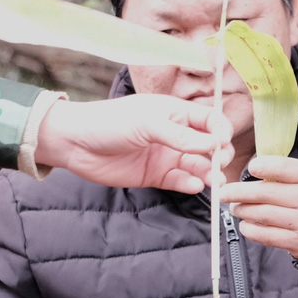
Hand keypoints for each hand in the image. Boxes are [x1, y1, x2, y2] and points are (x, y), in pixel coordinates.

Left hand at [35, 94, 231, 192]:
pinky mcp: (155, 175)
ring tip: (215, 181)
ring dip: (209, 173)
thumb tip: (213, 143)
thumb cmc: (109, 122)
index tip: (222, 143)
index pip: (210, 120)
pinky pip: (180, 180)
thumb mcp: (148, 123)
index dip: (220, 131)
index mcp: (175, 112)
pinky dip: (190, 183)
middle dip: (218, 155)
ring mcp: (165, 155)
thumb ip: (181, 135)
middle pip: (208, 146)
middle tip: (219, 164)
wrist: (75, 144)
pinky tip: (195, 185)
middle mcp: (174, 134)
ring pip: (197, 166)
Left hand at [220, 156, 297, 262]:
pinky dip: (249, 229)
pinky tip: (244, 224)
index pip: (283, 168)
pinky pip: (265, 235)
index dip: (263, 167)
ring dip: (242, 210)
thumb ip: (282, 170)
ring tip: (234, 207)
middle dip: (239, 193)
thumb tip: (250, 168)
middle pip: (266, 193)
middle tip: (224, 193)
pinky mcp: (297, 241)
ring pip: (262, 214)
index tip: (250, 168)